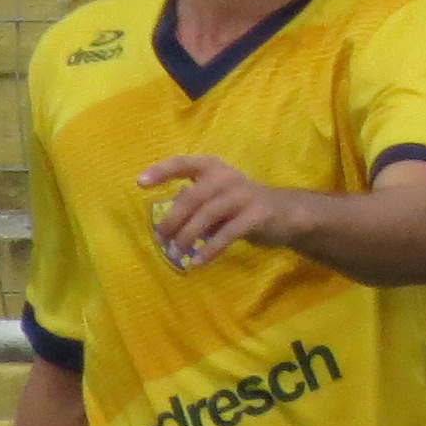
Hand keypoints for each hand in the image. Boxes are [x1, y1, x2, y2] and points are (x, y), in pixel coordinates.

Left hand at [139, 154, 295, 269]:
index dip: (161, 171)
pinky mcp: (257, 215)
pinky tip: (198, 262)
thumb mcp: (215, 197)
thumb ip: (194, 204)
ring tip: (177, 252)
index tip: (140, 183)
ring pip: (207, 215)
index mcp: (212, 168)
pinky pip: (228, 233)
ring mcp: (243, 195)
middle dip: (173, 219)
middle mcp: (226, 177)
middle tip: (161, 239)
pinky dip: (211, 249)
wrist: (286, 212)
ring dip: (188, 236)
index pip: (183, 163)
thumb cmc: (240, 204)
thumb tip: (167, 225)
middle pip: (192, 197)